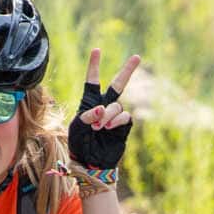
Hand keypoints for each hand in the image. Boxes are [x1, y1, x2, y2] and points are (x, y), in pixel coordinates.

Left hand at [67, 47, 139, 173]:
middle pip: (118, 84)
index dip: (94, 66)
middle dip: (128, 71)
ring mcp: (115, 116)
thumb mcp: (77, 128)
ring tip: (99, 126)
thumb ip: (87, 115)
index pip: (92, 81)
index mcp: (89, 102)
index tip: (97, 50)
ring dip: (108, 114)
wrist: (91, 163)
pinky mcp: (123, 127)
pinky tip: (109, 126)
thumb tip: (102, 109)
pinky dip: (117, 120)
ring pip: (117, 105)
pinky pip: (125, 116)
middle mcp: (104, 106)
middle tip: (137, 57)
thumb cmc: (80, 144)